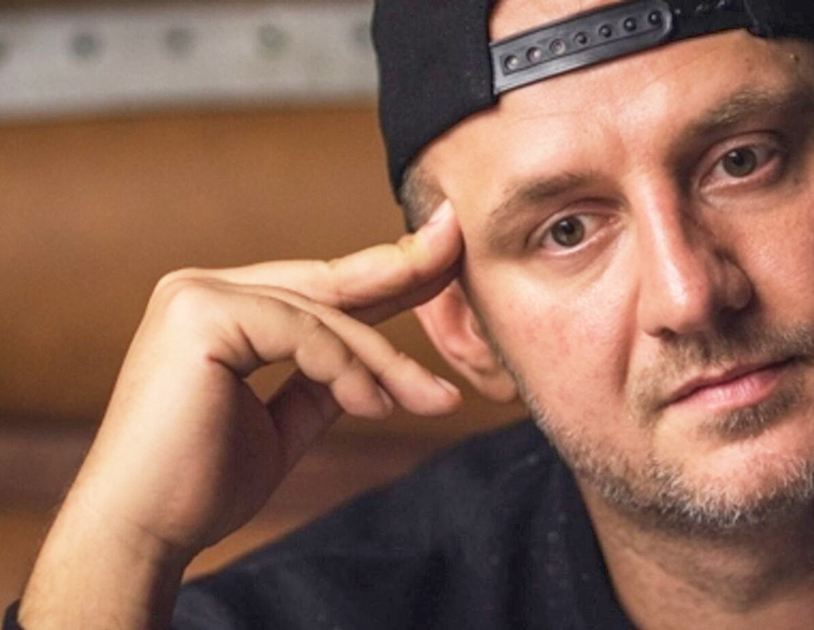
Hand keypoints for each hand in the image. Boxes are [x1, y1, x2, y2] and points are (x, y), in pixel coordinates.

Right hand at [20, 201, 463, 627]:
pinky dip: (350, 371)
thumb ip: (323, 382)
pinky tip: (379, 405)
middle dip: (403, 270)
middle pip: (329, 283)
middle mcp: (202, 288)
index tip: (443, 261)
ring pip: (326, 316)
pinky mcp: (202, 316)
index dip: (386, 274)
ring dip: (388, 361)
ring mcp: (198, 296)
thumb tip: (381, 365)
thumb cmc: (201, 484)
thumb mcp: (283, 422)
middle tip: (458, 248)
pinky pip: (306, 336)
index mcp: (219, 308)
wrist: (141, 533)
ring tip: (433, 398)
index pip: (321, 289)